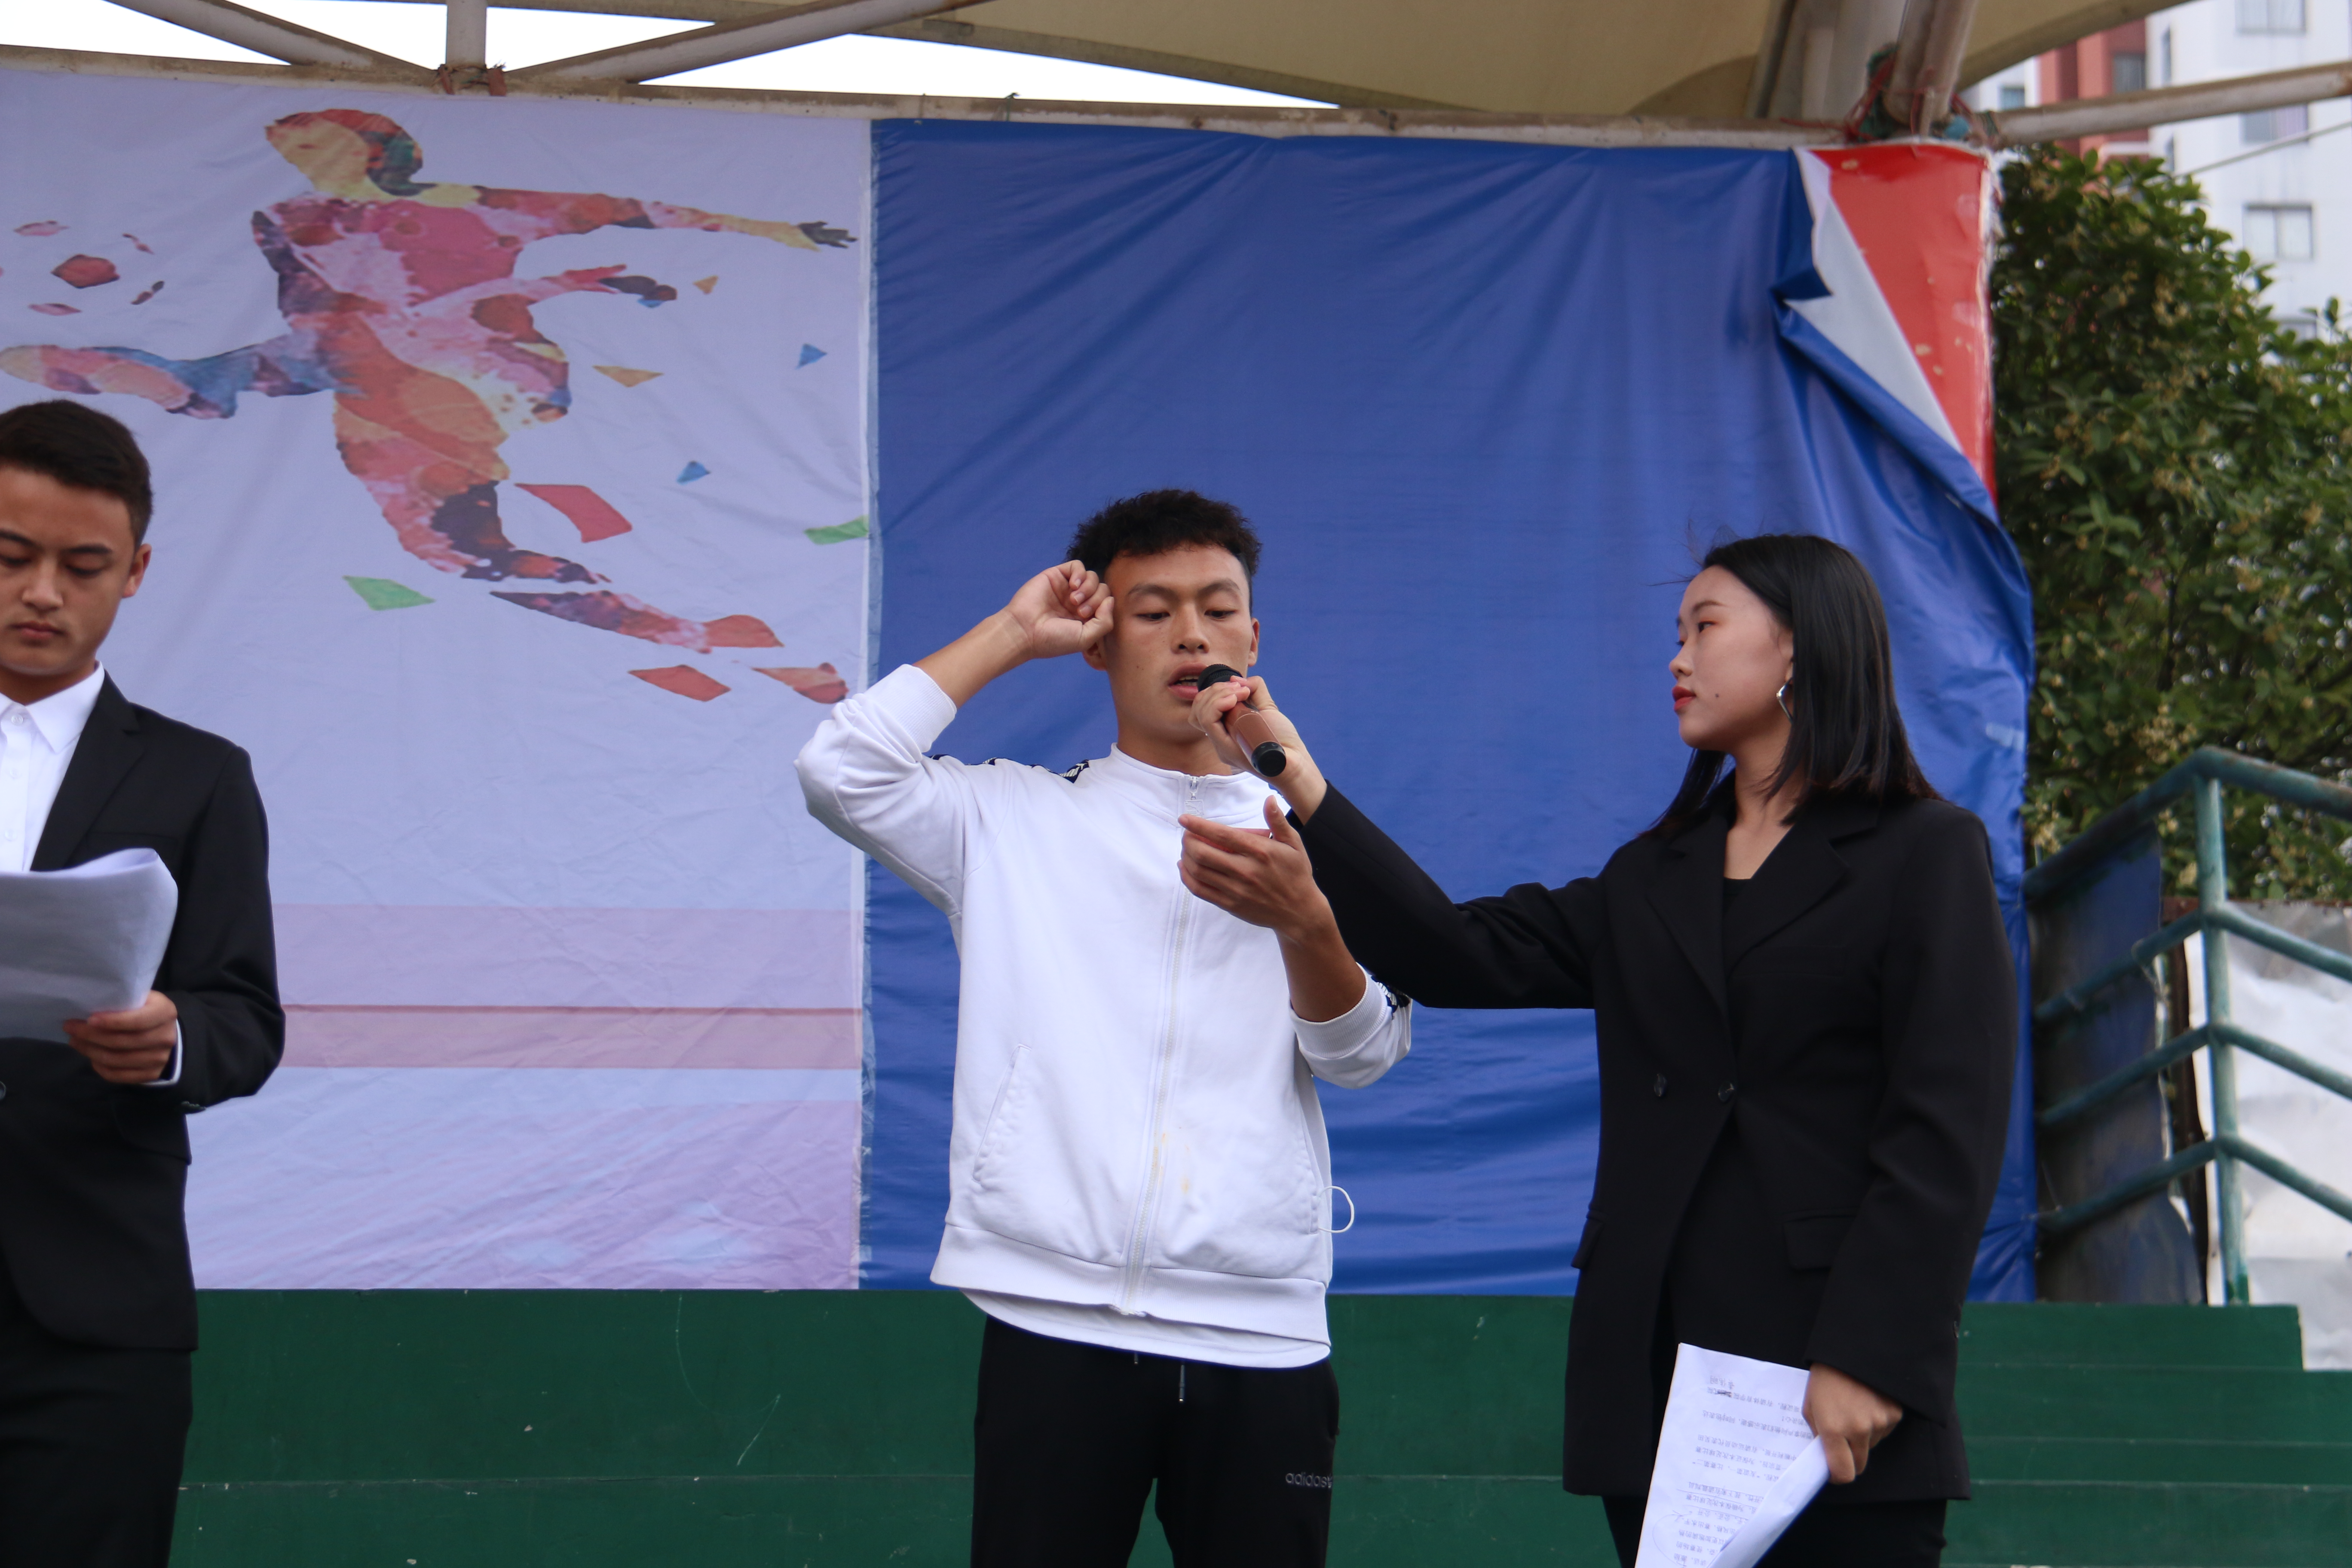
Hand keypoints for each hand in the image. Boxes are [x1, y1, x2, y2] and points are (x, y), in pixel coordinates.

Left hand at [64, 990, 177, 1084]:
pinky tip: (92, 1057)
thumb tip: (87, 1008)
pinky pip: (118, 1075)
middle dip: (91, 1036)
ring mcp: (160, 1058)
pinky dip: (100, 1067)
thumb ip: (121, 1002)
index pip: (137, 1021)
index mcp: (165, 1013)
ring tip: (76, 1041)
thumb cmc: (144, 1010)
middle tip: (71, 1028)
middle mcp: (166, 1037)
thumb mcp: (139, 998)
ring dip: (91, 1051)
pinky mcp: (152, 1074)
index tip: (88, 1020)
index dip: (112, 1022)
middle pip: (122, 1042)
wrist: (164, 1032)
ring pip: (117, 1060)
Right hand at [917, 562, 1112, 705]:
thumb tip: (1111, 600)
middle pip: (1102, 589)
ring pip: (1093, 577)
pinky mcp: (1057, 576)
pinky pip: (1078, 566)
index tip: (1087, 618)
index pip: (1107, 604)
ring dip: (1089, 588)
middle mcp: (1078, 602)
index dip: (1104, 608)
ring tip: (1074, 601)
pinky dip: (1080, 574)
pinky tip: (1073, 586)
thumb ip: (1105, 621)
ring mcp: (1067, 589)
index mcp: (1086, 618)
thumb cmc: (1053, 639)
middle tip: (1080, 612)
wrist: (1024, 631)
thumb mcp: (1086, 638)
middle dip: (1096, 600)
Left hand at [1181, 798, 1366, 1021]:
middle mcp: (1247, 871)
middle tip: (1187, 834)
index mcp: (1261, 852)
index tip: (1184, 819)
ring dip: (1186, 857)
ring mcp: (1237, 890)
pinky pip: (1200, 890)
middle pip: (1204, 853)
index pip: (1222, 835)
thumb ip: (1278, 821)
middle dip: (1188, 840)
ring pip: (1199, 871)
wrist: (1300, 912)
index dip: (1199, 825)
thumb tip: (1269, 799)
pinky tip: (1186, 867)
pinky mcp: (1231, 905)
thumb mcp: (1294, 845)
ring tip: (1186, 849)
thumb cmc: (1296, 874)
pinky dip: (1187, 877)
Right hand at [1186, 675, 1328, 817]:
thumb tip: (1235, 679)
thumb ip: (1254, 689)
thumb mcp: (1267, 707)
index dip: (1214, 692)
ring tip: (1240, 693)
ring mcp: (1220, 745)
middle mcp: (1219, 738)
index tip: (1238, 687)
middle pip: (1198, 708)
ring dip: (1217, 695)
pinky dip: (1218, 704)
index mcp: (1225, 729)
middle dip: (1216, 690)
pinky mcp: (1225, 749)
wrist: (1294, 760)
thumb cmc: (1282, 738)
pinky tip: (1234, 699)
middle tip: (1240, 689)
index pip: (1202, 708)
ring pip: (1199, 713)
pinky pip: (1208, 721)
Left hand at [1804, 1363, 1902, 1483]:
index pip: (1844, 1473)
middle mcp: (1859, 1430)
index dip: (1839, 1476)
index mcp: (1834, 1430)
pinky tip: (1867, 1404)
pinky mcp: (1895, 1414)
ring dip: (1863, 1437)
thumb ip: (1818, 1435)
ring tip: (1854, 1410)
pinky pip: (1885, 1430)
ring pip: (1872, 1445)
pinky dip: (1877, 1423)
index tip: (1835, 1471)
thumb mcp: (1810, 1407)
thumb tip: (1825, 1457)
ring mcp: (1880, 1422)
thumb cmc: (1825, 1378)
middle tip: (1843, 1439)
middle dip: (1850, 1457)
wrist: (1851, 1351)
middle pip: (1860, 1464)